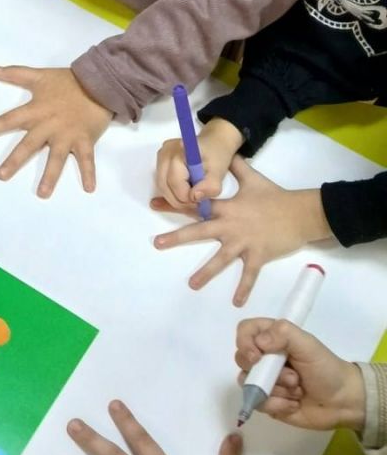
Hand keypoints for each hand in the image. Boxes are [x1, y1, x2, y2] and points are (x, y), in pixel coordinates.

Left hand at [0, 66, 111, 195]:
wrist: (99, 82)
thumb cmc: (68, 81)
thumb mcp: (40, 76)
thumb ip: (16, 74)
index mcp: (36, 111)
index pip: (9, 120)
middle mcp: (49, 125)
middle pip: (29, 145)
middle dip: (15, 161)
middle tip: (1, 176)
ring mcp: (67, 135)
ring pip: (57, 158)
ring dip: (50, 176)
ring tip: (42, 193)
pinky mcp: (85, 140)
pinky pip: (88, 159)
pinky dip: (90, 173)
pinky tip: (90, 188)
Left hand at [152, 157, 332, 304]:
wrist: (301, 213)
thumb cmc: (275, 196)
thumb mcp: (253, 178)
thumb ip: (236, 167)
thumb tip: (227, 151)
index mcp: (226, 208)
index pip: (196, 204)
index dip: (175, 203)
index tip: (154, 203)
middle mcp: (230, 226)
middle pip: (199, 232)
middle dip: (176, 238)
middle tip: (157, 244)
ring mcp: (243, 243)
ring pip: (220, 260)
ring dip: (205, 273)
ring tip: (191, 285)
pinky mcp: (258, 256)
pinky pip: (249, 275)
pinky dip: (244, 289)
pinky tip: (236, 303)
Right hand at [154, 117, 242, 211]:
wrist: (215, 141)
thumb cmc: (217, 155)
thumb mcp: (219, 172)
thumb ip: (210, 186)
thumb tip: (195, 197)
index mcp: (181, 152)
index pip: (176, 183)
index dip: (187, 197)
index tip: (200, 201)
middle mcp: (167, 152)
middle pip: (165, 186)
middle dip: (180, 200)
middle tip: (195, 204)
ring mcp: (161, 155)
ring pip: (161, 186)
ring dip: (175, 197)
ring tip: (192, 197)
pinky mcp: (160, 160)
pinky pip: (162, 182)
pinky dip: (172, 191)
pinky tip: (185, 190)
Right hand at [234, 319, 365, 431]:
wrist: (342, 403)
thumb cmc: (326, 369)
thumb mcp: (309, 345)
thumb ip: (284, 334)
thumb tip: (258, 342)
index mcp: (273, 338)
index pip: (245, 331)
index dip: (245, 342)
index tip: (257, 356)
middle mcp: (265, 358)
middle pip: (242, 360)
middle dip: (268, 373)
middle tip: (293, 378)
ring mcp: (264, 380)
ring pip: (249, 384)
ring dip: (276, 390)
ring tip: (297, 392)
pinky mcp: (267, 401)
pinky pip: (258, 403)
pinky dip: (277, 405)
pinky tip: (294, 404)